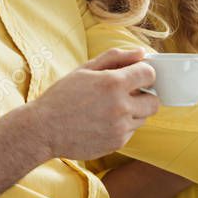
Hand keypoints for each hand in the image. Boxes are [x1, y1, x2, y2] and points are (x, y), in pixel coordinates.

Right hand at [28, 47, 159, 160]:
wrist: (44, 129)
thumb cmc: (62, 96)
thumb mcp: (85, 69)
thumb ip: (116, 58)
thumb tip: (141, 52)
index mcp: (113, 84)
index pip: (149, 74)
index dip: (144, 73)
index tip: (136, 75)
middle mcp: (120, 107)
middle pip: (154, 101)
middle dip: (146, 95)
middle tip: (129, 93)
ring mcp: (120, 128)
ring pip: (143, 118)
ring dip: (133, 111)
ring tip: (110, 108)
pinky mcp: (116, 144)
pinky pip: (131, 132)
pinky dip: (122, 126)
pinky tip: (103, 122)